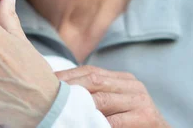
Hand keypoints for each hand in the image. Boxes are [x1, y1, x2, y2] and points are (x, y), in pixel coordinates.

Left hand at [56, 66, 170, 127]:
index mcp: (124, 79)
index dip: (68, 75)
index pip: (90, 71)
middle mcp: (133, 85)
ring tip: (60, 108)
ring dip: (79, 105)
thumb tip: (63, 92)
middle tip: (48, 93)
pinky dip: (96, 123)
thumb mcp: (118, 104)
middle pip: (94, 80)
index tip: (47, 81)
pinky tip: (82, 123)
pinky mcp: (145, 117)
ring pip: (101, 100)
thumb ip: (98, 95)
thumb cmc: (134, 123)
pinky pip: (114, 121)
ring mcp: (140, 100)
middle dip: (69, 87)